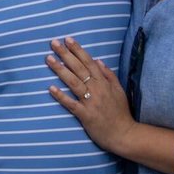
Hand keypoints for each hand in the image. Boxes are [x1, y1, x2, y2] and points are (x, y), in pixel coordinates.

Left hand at [47, 36, 135, 154]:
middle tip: (53, 43)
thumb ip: (109, 75)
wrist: (124, 134)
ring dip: (60, 70)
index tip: (68, 39)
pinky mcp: (85, 115)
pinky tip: (51, 88)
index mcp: (104, 83)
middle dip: (66, 54)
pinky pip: (71, 104)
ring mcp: (91, 102)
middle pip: (79, 68)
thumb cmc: (120, 113)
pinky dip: (61, 96)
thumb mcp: (119, 90)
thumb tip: (99, 60)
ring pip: (73, 82)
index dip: (78, 50)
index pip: (89, 62)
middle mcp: (97, 89)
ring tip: (49, 59)